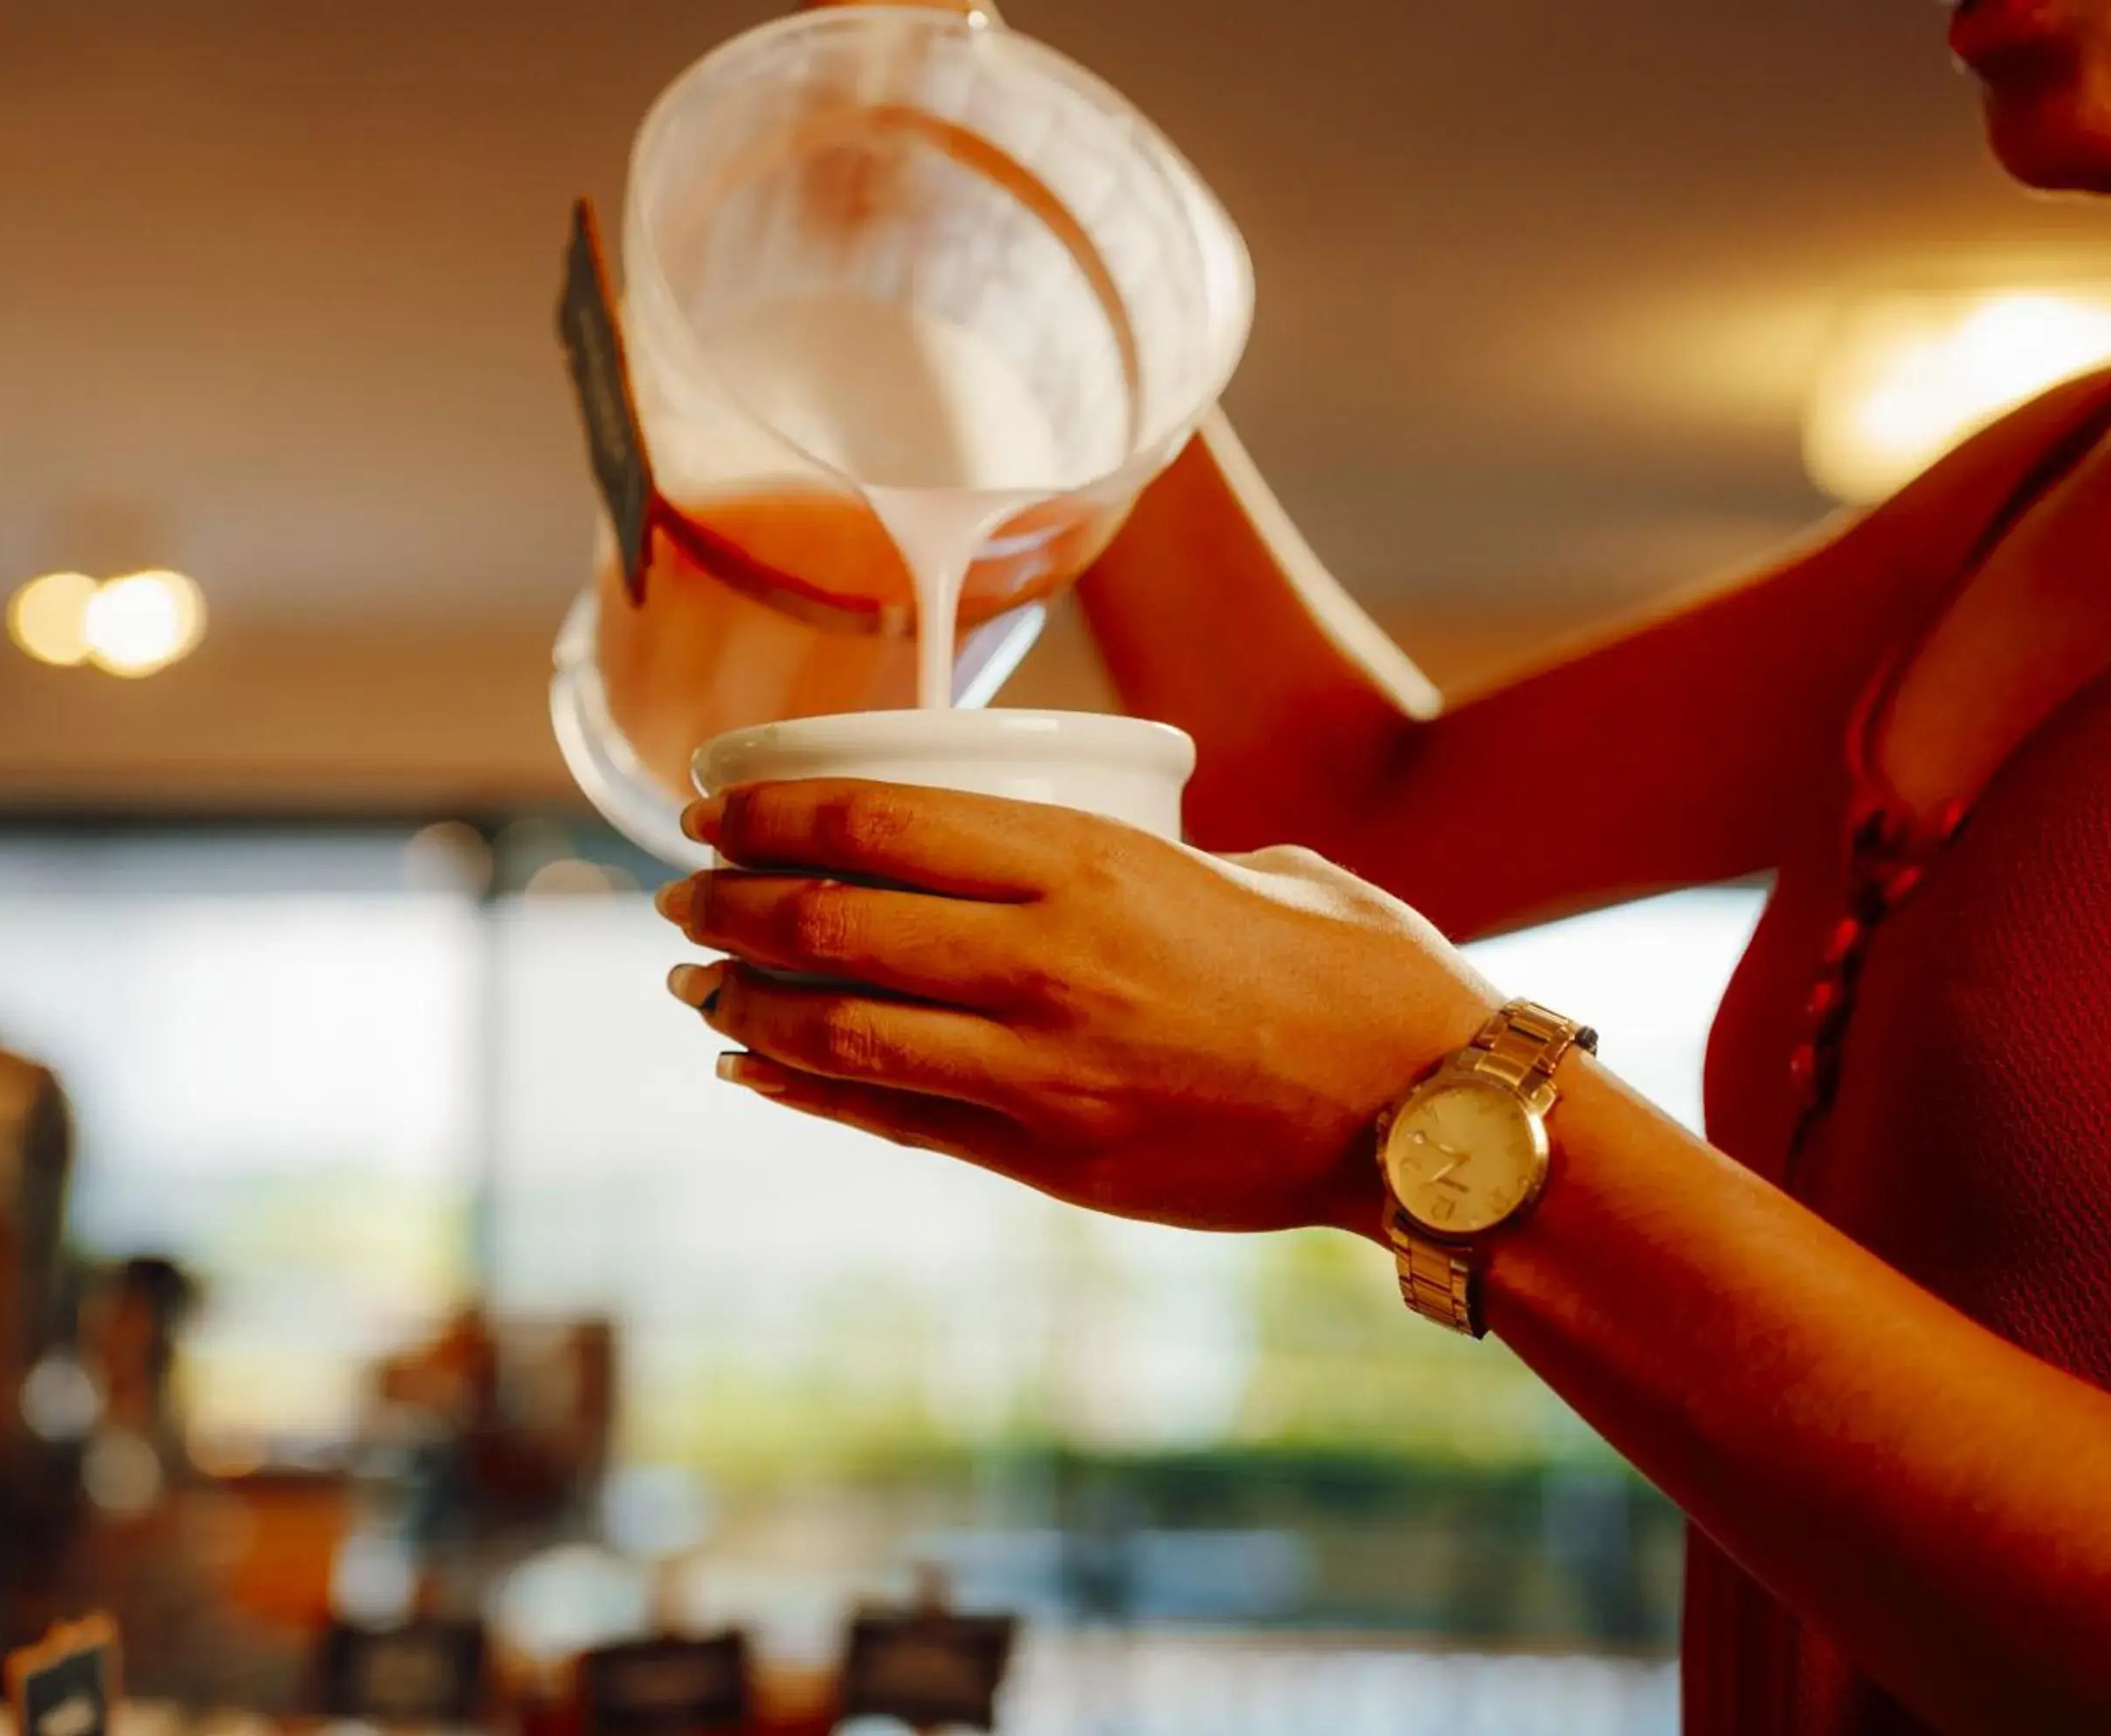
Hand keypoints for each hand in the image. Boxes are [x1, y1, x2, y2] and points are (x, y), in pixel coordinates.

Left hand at [656, 780, 1500, 1237]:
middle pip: (826, 924)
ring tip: (697, 986)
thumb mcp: (1244, 866)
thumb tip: (1054, 864)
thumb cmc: (1356, 968)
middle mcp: (1044, 962)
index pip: (871, 821)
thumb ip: (1130, 862)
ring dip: (744, 1004)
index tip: (708, 806)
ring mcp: (1040, 1073)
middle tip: (682, 896)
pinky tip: (754, 1066)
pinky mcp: (1052, 1164)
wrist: (1428, 1112)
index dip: (765, 813)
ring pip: (836, 1032)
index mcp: (1091, 862)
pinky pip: (893, 1122)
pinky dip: (807, 1090)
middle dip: (728, 907)